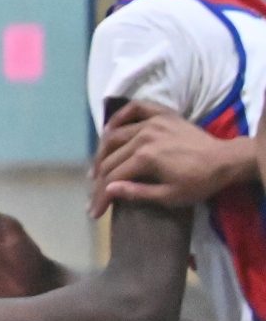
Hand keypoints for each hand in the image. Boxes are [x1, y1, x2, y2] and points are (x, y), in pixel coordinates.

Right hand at [91, 100, 254, 217]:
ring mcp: (150, 122)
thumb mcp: (171, 196)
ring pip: (116, 134)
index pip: (113, 177)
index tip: (95, 211)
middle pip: (110, 157)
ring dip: (102, 151)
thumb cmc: (199, 182)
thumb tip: (108, 189)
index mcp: (145, 157)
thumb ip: (138, 192)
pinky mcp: (161, 114)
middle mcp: (142, 136)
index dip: (101, 195)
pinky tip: (110, 127)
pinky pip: (134, 109)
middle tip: (94, 191)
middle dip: (99, 177)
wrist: (225, 160)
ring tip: (98, 165)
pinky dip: (119, 116)